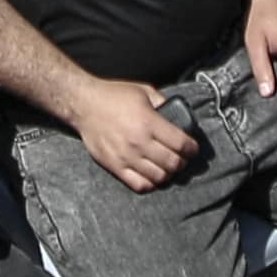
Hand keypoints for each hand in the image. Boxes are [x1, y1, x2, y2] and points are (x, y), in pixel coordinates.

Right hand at [64, 73, 197, 191]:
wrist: (84, 104)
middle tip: (182, 158)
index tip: (193, 148)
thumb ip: (162, 103)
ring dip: (168, 174)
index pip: (180, 143)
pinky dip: (151, 183)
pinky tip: (152, 175)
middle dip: (182, 162)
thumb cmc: (113, 95)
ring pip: (158, 177)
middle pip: (172, 163)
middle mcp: (139, 142)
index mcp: (149, 122)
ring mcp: (127, 157)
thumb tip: (177, 115)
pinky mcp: (115, 166)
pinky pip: (139, 185)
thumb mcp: (143, 91)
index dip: (192, 148)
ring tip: (167, 167)